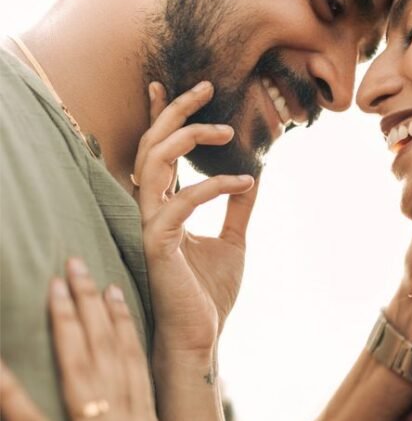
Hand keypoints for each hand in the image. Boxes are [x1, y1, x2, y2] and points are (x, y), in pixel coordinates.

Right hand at [133, 81, 258, 359]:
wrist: (201, 337)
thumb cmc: (210, 295)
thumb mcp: (233, 242)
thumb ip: (237, 209)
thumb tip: (253, 177)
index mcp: (164, 208)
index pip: (157, 153)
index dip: (159, 116)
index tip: (166, 83)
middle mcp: (152, 212)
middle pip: (150, 146)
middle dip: (174, 111)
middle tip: (207, 87)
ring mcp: (151, 227)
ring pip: (152, 164)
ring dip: (187, 138)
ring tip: (226, 129)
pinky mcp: (157, 246)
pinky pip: (178, 204)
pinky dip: (212, 187)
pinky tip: (244, 182)